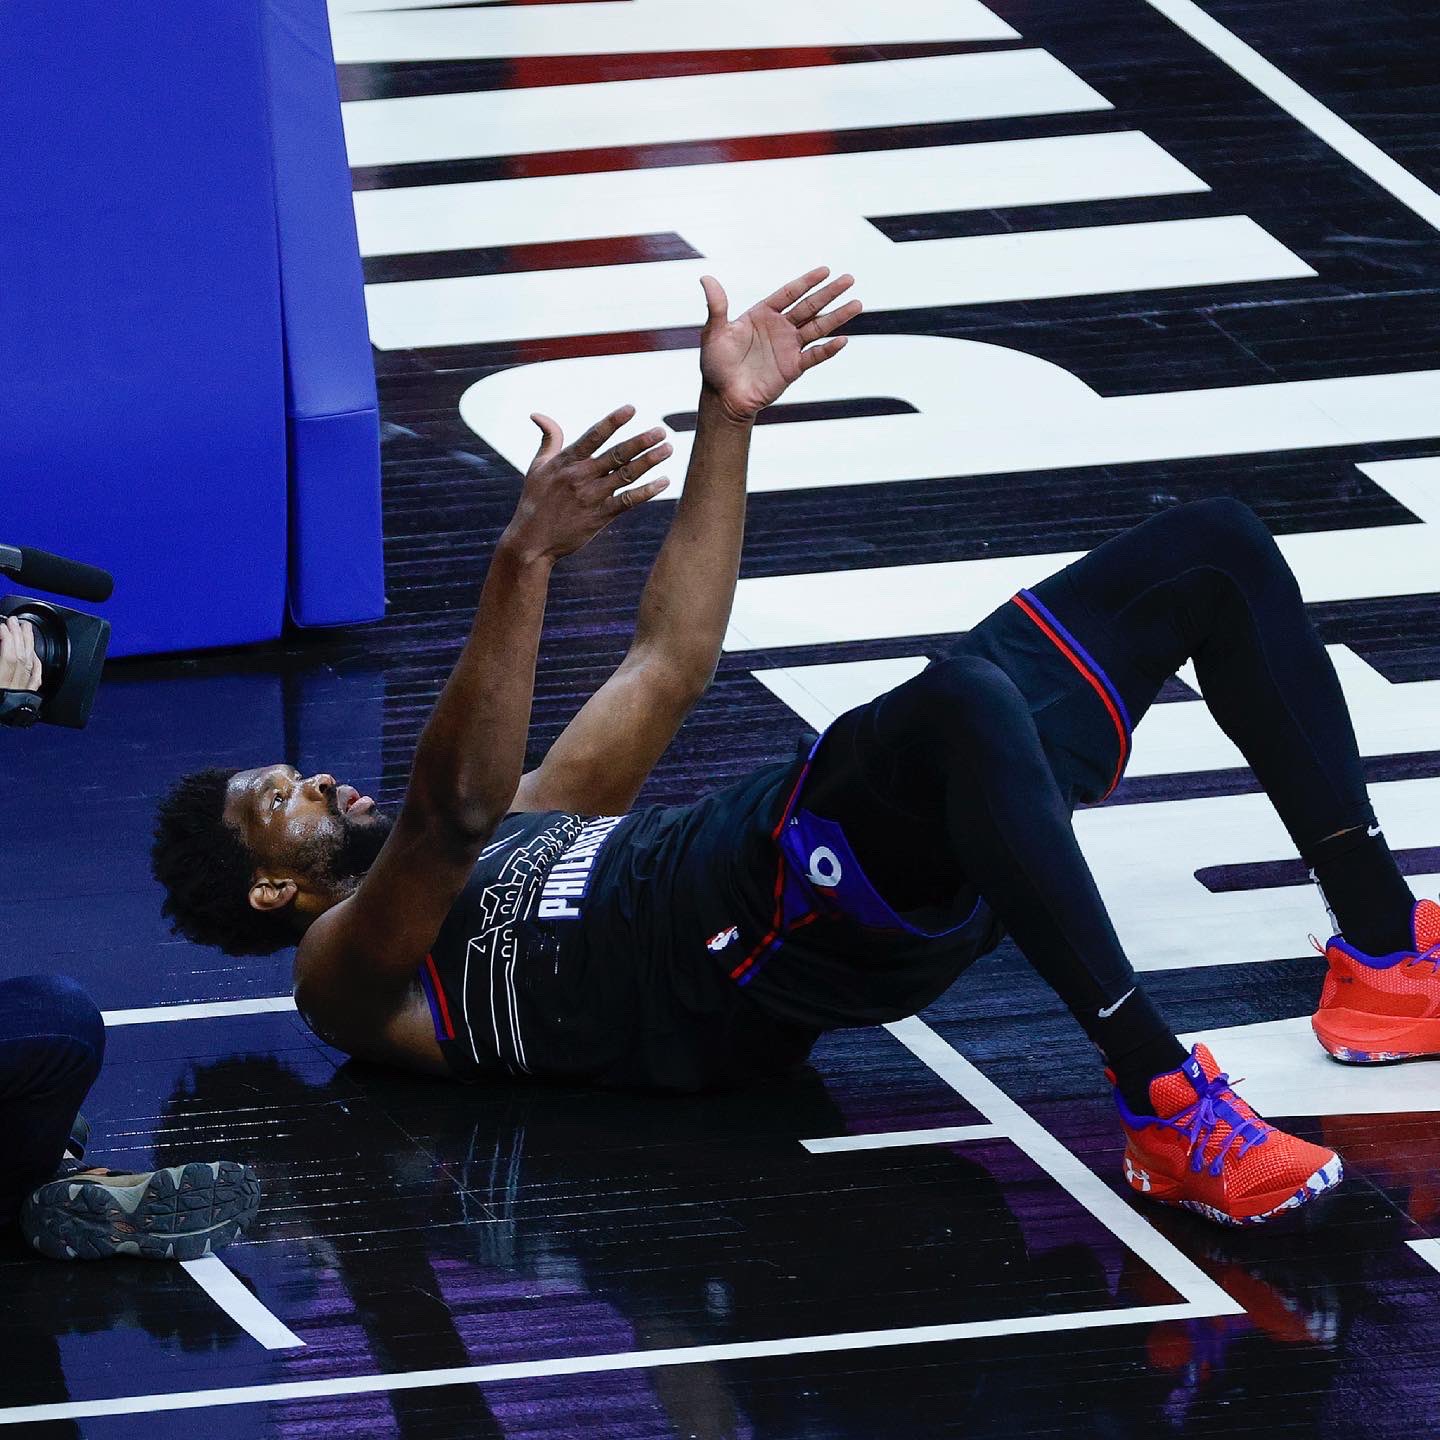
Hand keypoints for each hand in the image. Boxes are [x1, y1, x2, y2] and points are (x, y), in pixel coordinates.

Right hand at [0, 616, 40, 692]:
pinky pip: (35, 680)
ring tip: (25, 629)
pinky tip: (34, 655)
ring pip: (29, 665)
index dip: (7, 639)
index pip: (8, 656)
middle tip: (14, 622)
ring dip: (28, 644)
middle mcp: (13, 688)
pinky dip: (35, 665)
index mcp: (0, 683)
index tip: (2, 627)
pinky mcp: (25, 699)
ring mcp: (21, 694)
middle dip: (18, 636)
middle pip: (20, 657)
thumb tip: (0, 641)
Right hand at [504, 404, 671, 560]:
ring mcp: (591, 497)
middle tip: (661, 430)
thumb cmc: (534, 500)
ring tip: (668, 449)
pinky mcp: (599, 517)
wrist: (531, 541)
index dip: (613, 421)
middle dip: (641, 441)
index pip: (593, 436)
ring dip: (649, 461)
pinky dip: (647, 491)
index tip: (632, 409)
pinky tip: (664, 481)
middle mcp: (580, 477)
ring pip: (626, 475)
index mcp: (566, 461)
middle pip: (616, 455)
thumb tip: (538, 415)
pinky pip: (628, 501)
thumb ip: (548, 439)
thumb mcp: (537, 467)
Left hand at [698, 266, 860, 423]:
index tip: (825, 270)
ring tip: (857, 304)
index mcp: (762, 315)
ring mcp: (788, 347)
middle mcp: (779, 328)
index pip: (789, 293)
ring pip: (817, 328)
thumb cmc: (716, 365)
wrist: (724, 398)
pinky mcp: (793, 368)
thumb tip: (706, 279)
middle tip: (849, 279)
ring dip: (837, 317)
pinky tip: (843, 340)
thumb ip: (716, 307)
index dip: (807, 282)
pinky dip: (828, 349)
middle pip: (809, 306)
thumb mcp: (714, 333)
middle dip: (829, 293)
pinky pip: (814, 356)